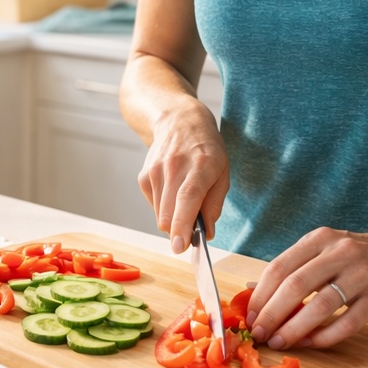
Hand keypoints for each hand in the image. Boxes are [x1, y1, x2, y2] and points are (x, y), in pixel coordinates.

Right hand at [137, 100, 228, 252]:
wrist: (178, 121)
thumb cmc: (206, 149)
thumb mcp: (223, 172)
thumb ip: (215, 205)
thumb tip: (207, 234)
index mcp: (201, 165)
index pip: (188, 197)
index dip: (183, 224)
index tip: (180, 246)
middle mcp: (174, 167)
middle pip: (169, 214)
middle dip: (179, 232)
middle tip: (192, 232)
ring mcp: (155, 171)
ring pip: (160, 216)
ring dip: (173, 219)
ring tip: (184, 200)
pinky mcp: (144, 177)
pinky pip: (154, 207)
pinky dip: (164, 208)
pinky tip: (173, 190)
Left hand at [246, 227, 367, 348]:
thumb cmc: (362, 255)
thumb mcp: (327, 249)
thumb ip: (294, 267)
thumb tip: (251, 290)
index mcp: (321, 238)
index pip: (279, 267)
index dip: (260, 295)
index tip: (248, 316)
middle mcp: (340, 252)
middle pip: (295, 286)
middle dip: (271, 314)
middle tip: (259, 334)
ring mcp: (362, 275)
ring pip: (319, 306)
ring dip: (294, 329)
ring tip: (279, 342)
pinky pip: (346, 323)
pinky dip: (324, 337)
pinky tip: (310, 343)